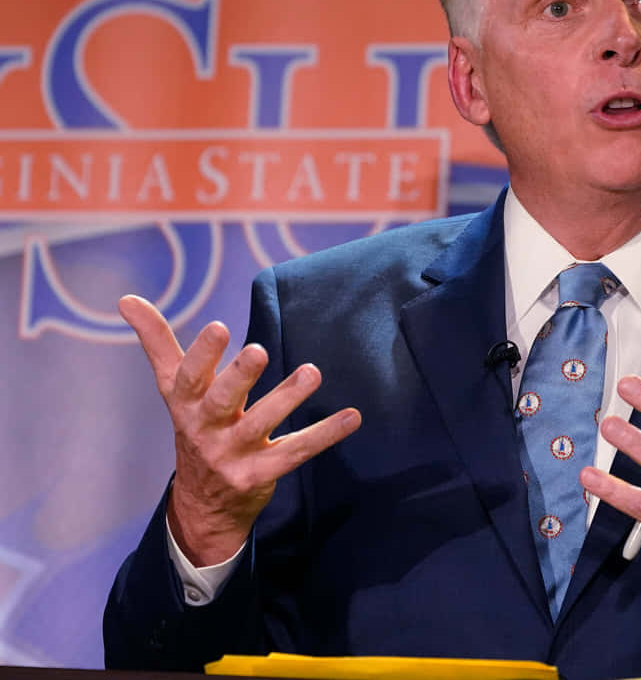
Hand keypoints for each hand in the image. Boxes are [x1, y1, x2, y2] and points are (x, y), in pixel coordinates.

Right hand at [119, 295, 361, 565]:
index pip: (188, 378)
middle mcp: (206, 429)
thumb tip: (125, 298)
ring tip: (313, 372)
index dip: (202, 354)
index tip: (219, 326)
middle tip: (259, 349)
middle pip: (221, 402)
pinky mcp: (260, 475)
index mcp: (185, 404)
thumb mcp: (173, 387)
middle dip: (238, 377)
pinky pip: (295, 453)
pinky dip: (324, 435)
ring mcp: (232, 455)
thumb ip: (157, 342)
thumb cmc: (193, 425)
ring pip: (261, 426)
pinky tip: (352, 416)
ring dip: (287, 398)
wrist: (202, 504)